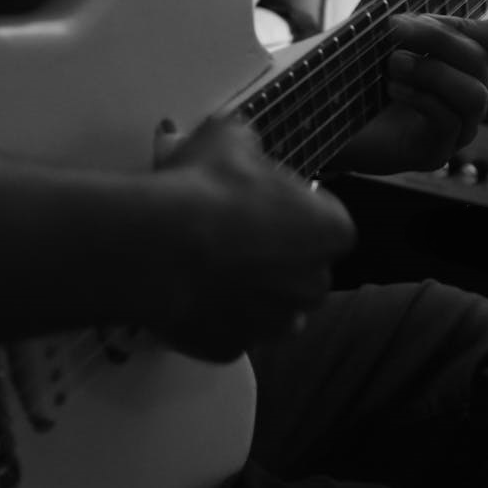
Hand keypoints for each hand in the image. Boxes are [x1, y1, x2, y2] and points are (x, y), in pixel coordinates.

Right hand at [149, 116, 354, 361]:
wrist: (155, 246)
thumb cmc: (206, 186)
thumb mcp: (228, 137)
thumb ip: (246, 142)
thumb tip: (241, 143)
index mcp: (332, 230)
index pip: (328, 223)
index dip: (294, 213)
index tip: (262, 204)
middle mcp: (314, 284)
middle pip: (303, 270)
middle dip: (277, 258)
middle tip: (233, 235)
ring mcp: (274, 324)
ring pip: (272, 309)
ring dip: (251, 293)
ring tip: (210, 268)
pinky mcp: (232, 351)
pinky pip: (229, 332)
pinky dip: (213, 318)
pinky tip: (187, 294)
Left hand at [328, 0, 487, 174]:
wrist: (322, 117)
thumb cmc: (357, 67)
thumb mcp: (368, 16)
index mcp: (464, 60)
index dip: (473, 23)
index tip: (426, 15)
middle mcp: (470, 93)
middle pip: (483, 61)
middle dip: (437, 38)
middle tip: (391, 27)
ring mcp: (457, 127)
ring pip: (475, 96)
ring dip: (432, 71)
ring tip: (391, 64)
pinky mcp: (435, 152)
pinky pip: (450, 122)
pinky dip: (421, 98)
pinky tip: (390, 88)